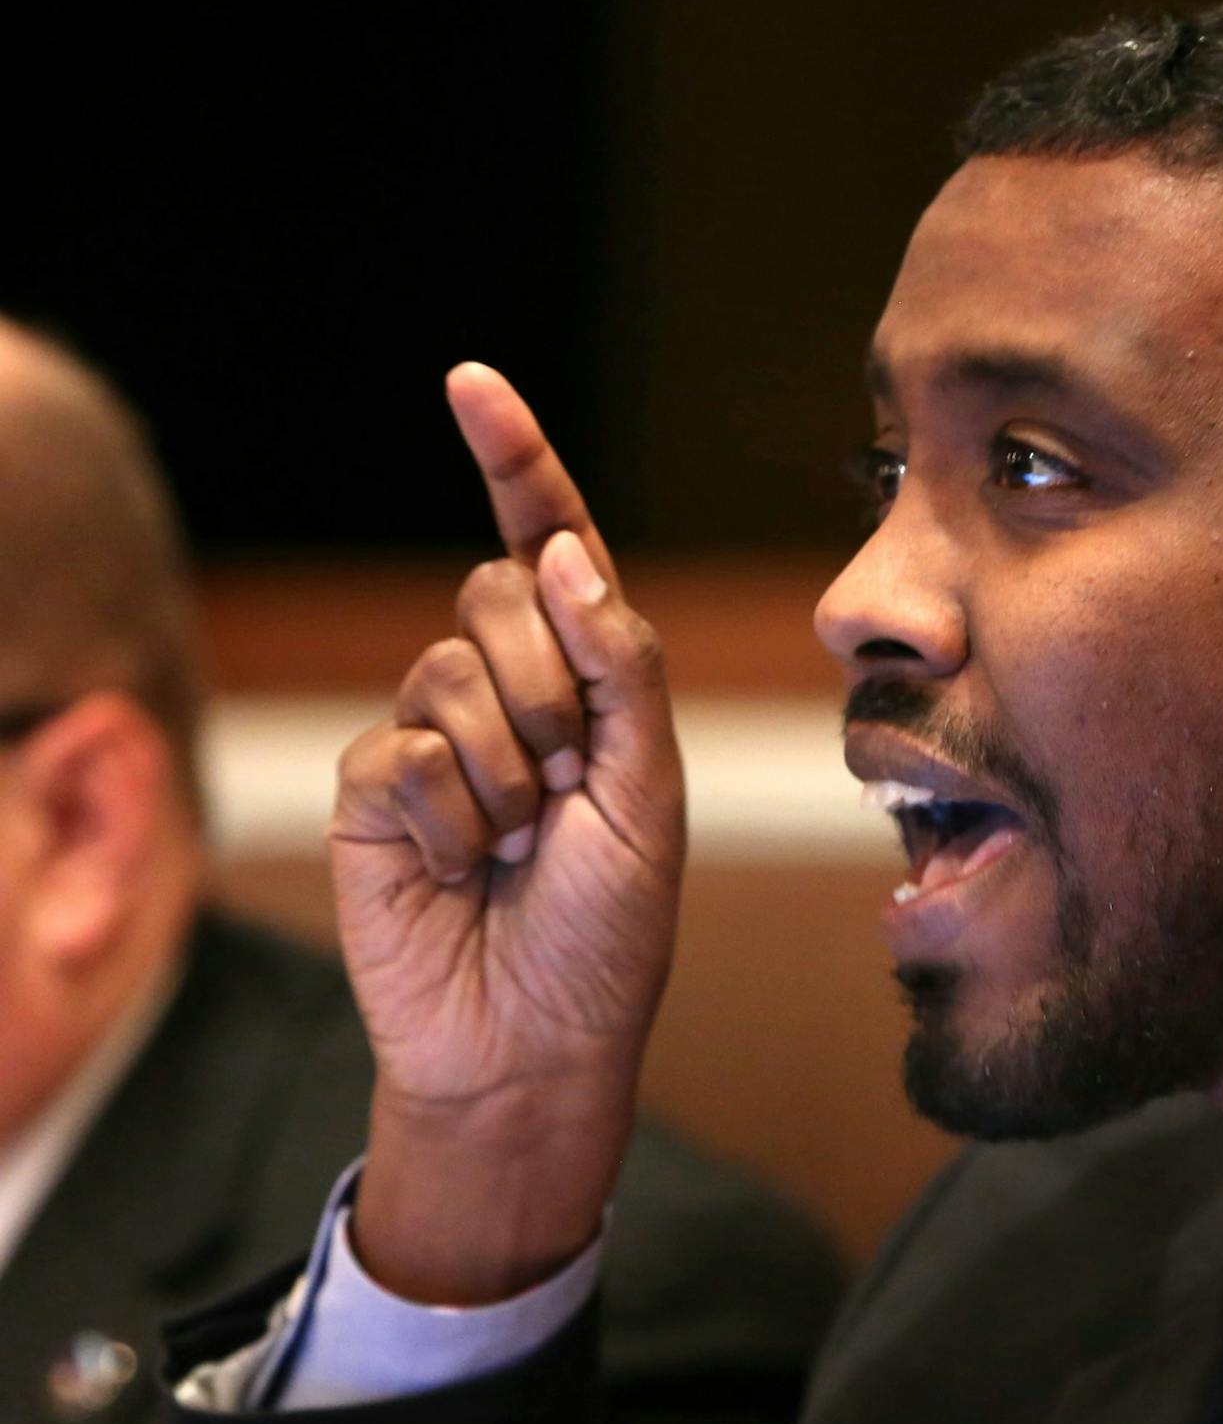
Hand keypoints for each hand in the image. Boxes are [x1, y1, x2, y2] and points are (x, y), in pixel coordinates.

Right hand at [331, 364, 685, 1302]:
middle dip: (549, 690)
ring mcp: (433, 734)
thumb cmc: (610, 928)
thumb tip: (561, 552)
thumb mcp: (650, 792)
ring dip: (505, 769)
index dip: (517, 464)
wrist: (535, 1039)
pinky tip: (457, 868)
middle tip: (567, 788)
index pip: (550, 547)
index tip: (473, 385)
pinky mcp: (371, 786)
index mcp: (590, 681)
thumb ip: (622, 667)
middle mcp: (508, 691)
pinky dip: (446, 816)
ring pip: (450, 671)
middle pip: (497, 593)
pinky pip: (400, 749)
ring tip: (518, 845)